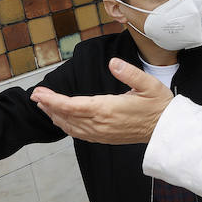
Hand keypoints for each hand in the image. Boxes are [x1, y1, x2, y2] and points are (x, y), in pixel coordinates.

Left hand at [30, 58, 172, 144]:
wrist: (167, 129)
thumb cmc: (159, 105)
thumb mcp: (149, 84)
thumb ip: (129, 73)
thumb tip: (113, 63)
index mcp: (108, 109)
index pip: (72, 105)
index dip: (53, 99)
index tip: (39, 93)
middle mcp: (101, 124)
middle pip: (67, 116)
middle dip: (48, 106)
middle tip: (35, 96)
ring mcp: (102, 133)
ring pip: (71, 126)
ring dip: (55, 116)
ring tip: (43, 106)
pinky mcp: (105, 138)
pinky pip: (80, 134)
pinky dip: (67, 126)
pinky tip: (62, 120)